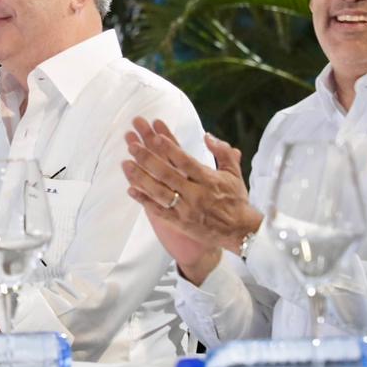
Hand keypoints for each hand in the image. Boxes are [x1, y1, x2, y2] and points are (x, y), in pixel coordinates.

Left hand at [122, 118, 260, 282]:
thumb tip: (207, 135)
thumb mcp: (234, 173)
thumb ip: (223, 152)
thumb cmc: (236, 199)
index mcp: (209, 180)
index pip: (185, 161)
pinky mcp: (180, 223)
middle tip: (132, 145)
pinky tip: (130, 190)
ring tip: (126, 164)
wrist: (241, 231)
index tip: (154, 136)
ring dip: (140, 177)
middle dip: (148, 158)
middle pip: (167, 174)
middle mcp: (196, 194)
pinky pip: (159, 211)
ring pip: (159, 192)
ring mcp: (186, 210)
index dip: (169, 148)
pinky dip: (144, 201)